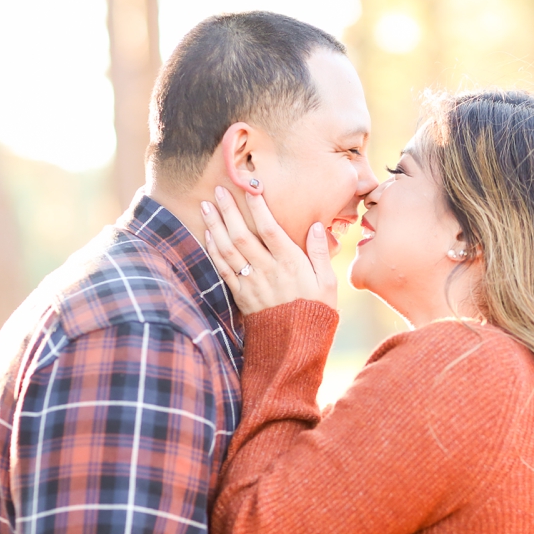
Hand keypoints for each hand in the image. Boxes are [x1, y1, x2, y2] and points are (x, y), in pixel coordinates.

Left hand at [200, 183, 337, 313]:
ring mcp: (252, 283)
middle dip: (229, 210)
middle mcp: (268, 271)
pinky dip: (214, 250)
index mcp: (291, 264)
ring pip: (228, 250)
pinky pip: (223, 269)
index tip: (251, 187)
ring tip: (206, 206)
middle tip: (218, 189)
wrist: (296, 346)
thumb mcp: (328, 283)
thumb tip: (315, 226)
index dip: (259, 207)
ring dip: (215, 226)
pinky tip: (208, 234)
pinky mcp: (241, 295)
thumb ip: (320, 253)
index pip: (271, 229)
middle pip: (243, 235)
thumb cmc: (316, 311)